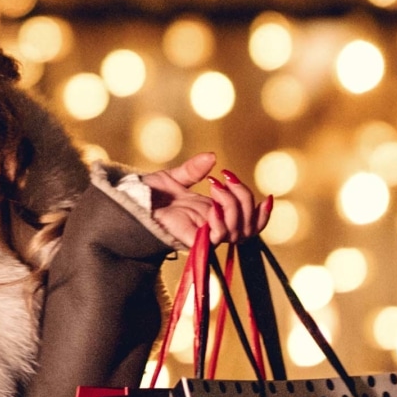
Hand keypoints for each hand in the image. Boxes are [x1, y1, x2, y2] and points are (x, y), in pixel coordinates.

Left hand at [140, 152, 272, 249]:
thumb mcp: (174, 178)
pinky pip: (217, 236)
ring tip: (216, 185)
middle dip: (245, 198)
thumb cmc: (147, 195)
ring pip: (237, 231)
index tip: (268, 197)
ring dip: (234, 204)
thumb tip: (212, 157)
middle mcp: (211, 226)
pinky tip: (212, 204)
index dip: (263, 215)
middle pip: (248, 225)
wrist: (128, 201)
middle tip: (225, 179)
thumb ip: (194, 170)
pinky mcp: (192, 239)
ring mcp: (203, 234)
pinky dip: (221, 220)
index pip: (250, 225)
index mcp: (213, 214)